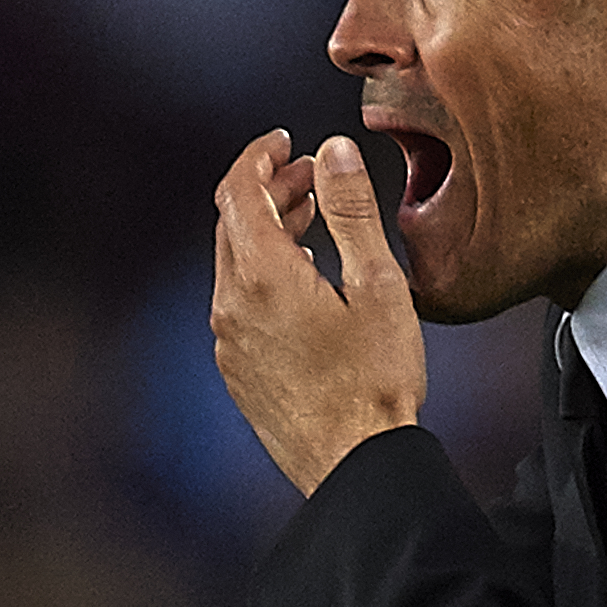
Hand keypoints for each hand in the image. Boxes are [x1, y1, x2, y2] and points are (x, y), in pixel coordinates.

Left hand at [210, 128, 429, 493]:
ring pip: (234, 264)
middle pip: (232, 224)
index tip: (286, 142)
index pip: (238, 190)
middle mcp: (232, 306)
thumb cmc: (375, 382)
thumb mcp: (377, 285)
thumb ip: (352, 211)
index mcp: (263, 277)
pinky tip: (303, 278)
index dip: (260, 156)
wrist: (354, 464)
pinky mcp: (237, 369)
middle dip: (268, 190)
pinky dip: (263, 273)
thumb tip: (334, 151)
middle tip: (311, 177)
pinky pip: (239, 303)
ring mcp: (229, 341)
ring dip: (266, 231)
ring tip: (311, 219)